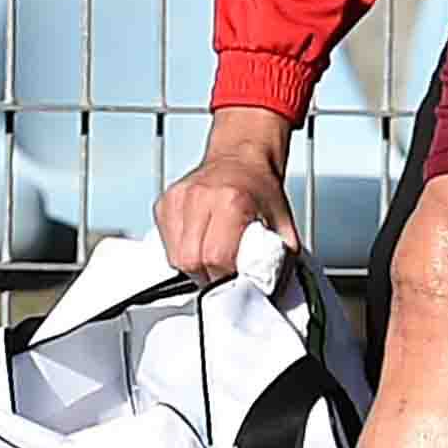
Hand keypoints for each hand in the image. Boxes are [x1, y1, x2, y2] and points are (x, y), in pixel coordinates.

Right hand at [157, 108, 301, 279]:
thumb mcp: (282, 225)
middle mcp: (201, 196)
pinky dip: (181, 251)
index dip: (225, 277)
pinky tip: (198, 242)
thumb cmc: (260, 188)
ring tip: (211, 256)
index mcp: (231, 201)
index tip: (235, 280)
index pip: (216, 258)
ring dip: (193, 266)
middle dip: (207, 276)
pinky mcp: (165, 202)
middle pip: (191, 260)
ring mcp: (179, 197)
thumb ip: (280, 259)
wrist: (241, 158)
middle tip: (223, 272)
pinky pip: (166, 243)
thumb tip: (273, 289)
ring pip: (175, 256)